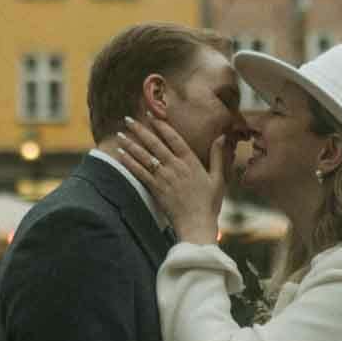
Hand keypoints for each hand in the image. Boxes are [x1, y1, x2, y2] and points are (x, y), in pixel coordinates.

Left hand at [115, 115, 225, 244]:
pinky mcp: (156, 189)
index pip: (174, 138)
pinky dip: (129, 162)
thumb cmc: (209, 204)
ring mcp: (164, 178)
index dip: (161, 125)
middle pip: (155, 144)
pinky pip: (139, 173)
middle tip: (127, 119)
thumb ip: (218, 157)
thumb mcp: (219, 179)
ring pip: (144, 157)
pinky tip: (120, 155)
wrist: (197, 225)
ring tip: (119, 135)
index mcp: (191, 162)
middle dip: (140, 130)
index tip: (150, 114)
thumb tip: (222, 137)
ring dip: (130, 144)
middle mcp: (176, 167)